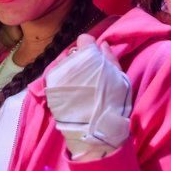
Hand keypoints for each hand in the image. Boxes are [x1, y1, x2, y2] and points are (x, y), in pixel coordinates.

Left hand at [45, 34, 131, 160]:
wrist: (96, 131)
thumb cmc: (113, 104)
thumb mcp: (120, 79)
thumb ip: (110, 59)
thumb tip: (103, 44)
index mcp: (88, 56)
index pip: (84, 40)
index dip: (89, 47)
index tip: (93, 56)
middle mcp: (70, 61)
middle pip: (72, 53)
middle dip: (79, 60)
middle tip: (88, 74)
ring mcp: (58, 75)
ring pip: (63, 65)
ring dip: (69, 71)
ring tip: (78, 86)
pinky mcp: (50, 88)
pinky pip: (55, 78)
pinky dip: (62, 82)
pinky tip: (70, 93)